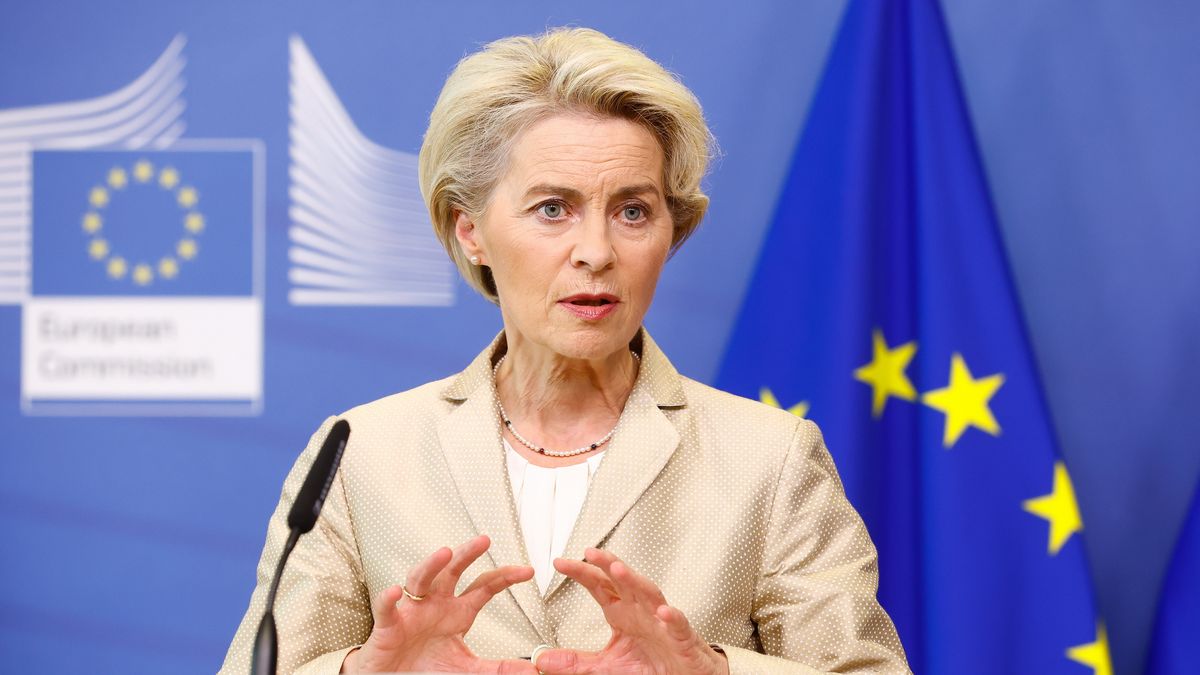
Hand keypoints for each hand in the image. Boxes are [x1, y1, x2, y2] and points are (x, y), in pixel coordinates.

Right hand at [342, 535, 536, 672]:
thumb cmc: (426, 667)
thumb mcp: (468, 669)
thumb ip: (498, 668)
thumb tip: (533, 668)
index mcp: (457, 612)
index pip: (484, 587)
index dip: (505, 577)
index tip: (527, 570)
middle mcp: (436, 604)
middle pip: (453, 571)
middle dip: (467, 554)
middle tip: (484, 541)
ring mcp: (412, 611)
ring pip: (421, 580)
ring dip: (431, 565)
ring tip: (444, 554)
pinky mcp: (388, 625)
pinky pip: (386, 608)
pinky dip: (388, 599)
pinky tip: (396, 591)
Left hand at [535, 548, 728, 674]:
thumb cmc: (651, 666)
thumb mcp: (606, 667)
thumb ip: (575, 662)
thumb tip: (542, 660)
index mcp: (622, 613)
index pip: (599, 586)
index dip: (582, 573)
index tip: (559, 563)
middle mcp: (641, 611)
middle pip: (624, 581)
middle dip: (608, 565)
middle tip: (590, 552)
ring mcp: (663, 623)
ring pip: (650, 594)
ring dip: (635, 582)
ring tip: (620, 571)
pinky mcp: (682, 639)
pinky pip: (678, 625)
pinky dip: (672, 617)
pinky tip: (663, 611)